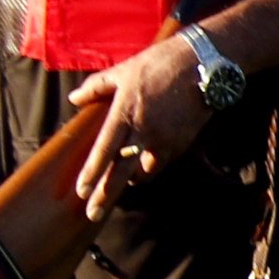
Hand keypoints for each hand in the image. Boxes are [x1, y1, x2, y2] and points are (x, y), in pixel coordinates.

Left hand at [70, 36, 216, 213]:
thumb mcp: (123, 71)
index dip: (92, 173)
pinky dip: (149, 168)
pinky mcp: (180, 144)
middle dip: (106, 195)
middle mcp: (144, 131)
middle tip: (93, 214)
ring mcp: (164, 140)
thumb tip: (75, 99)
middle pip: (121, 172)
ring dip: (130, 181)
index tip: (81, 192)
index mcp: (125, 113)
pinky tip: (142, 169)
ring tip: (120, 185)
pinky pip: (160, 163)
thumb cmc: (159, 64)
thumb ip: (97, 87)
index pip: (105, 150)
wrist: (203, 66)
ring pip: (143, 173)